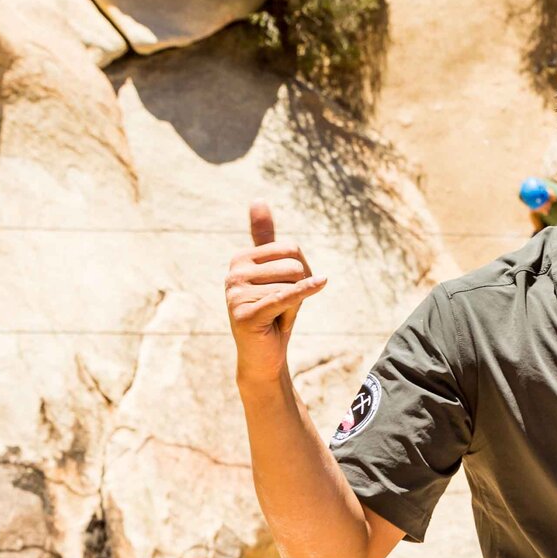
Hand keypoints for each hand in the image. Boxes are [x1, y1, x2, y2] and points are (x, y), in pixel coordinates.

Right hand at [226, 200, 327, 383]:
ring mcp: (237, 294)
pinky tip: (322, 282)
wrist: (263, 358)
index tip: (283, 293)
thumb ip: (265, 239)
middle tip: (282, 309)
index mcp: (240, 259)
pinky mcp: (246, 314)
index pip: (291, 248)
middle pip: (294, 264)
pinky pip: (287, 296)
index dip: (300, 273)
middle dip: (299, 289)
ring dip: (295, 306)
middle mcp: (234, 273)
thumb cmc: (273, 314)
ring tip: (276, 318)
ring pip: (293, 284)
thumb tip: (257, 199)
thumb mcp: (272, 274)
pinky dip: (307, 291)